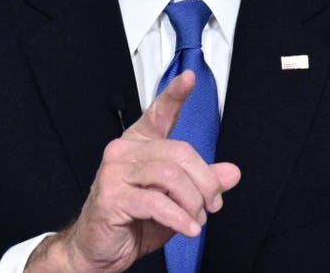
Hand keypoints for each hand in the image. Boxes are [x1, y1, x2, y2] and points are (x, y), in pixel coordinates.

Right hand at [27, 71, 240, 272]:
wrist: (98, 250)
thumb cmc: (133, 221)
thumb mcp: (176, 201)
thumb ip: (201, 183)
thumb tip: (231, 173)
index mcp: (138, 145)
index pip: (159, 113)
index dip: (175, 95)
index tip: (189, 78)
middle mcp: (124, 152)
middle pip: (179, 152)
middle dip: (205, 182)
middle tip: (212, 205)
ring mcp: (114, 172)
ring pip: (171, 176)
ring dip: (193, 202)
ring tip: (196, 219)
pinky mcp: (111, 196)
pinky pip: (156, 201)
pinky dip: (179, 217)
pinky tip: (188, 228)